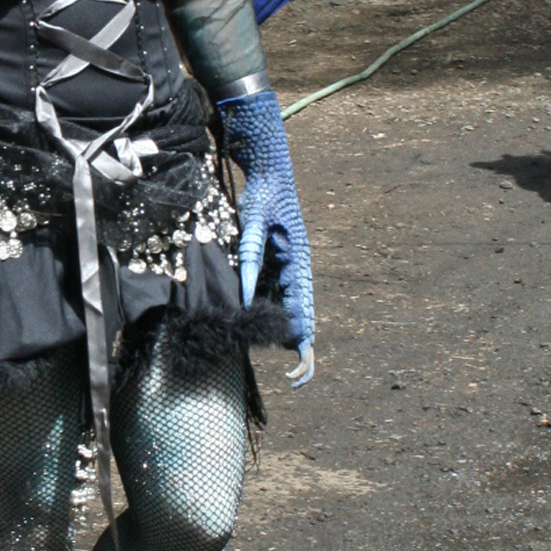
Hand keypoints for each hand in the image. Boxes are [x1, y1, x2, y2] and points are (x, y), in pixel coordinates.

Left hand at [218, 88, 314, 384]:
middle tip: (293, 378)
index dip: (303, 346)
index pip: (304, 315)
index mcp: (299, 265)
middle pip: (303, 319)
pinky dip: (273, 313)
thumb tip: (246, 298)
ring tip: (282, 360)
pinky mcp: (280, 264)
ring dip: (283, 331)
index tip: (298, 372)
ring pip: (291, 310)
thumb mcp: (253, 228)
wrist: (269, 171)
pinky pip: (280, 295)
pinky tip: (263, 326)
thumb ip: (251, 262)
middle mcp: (299, 271)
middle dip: (298, 347)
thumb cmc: (263, 196)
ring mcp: (291, 269)